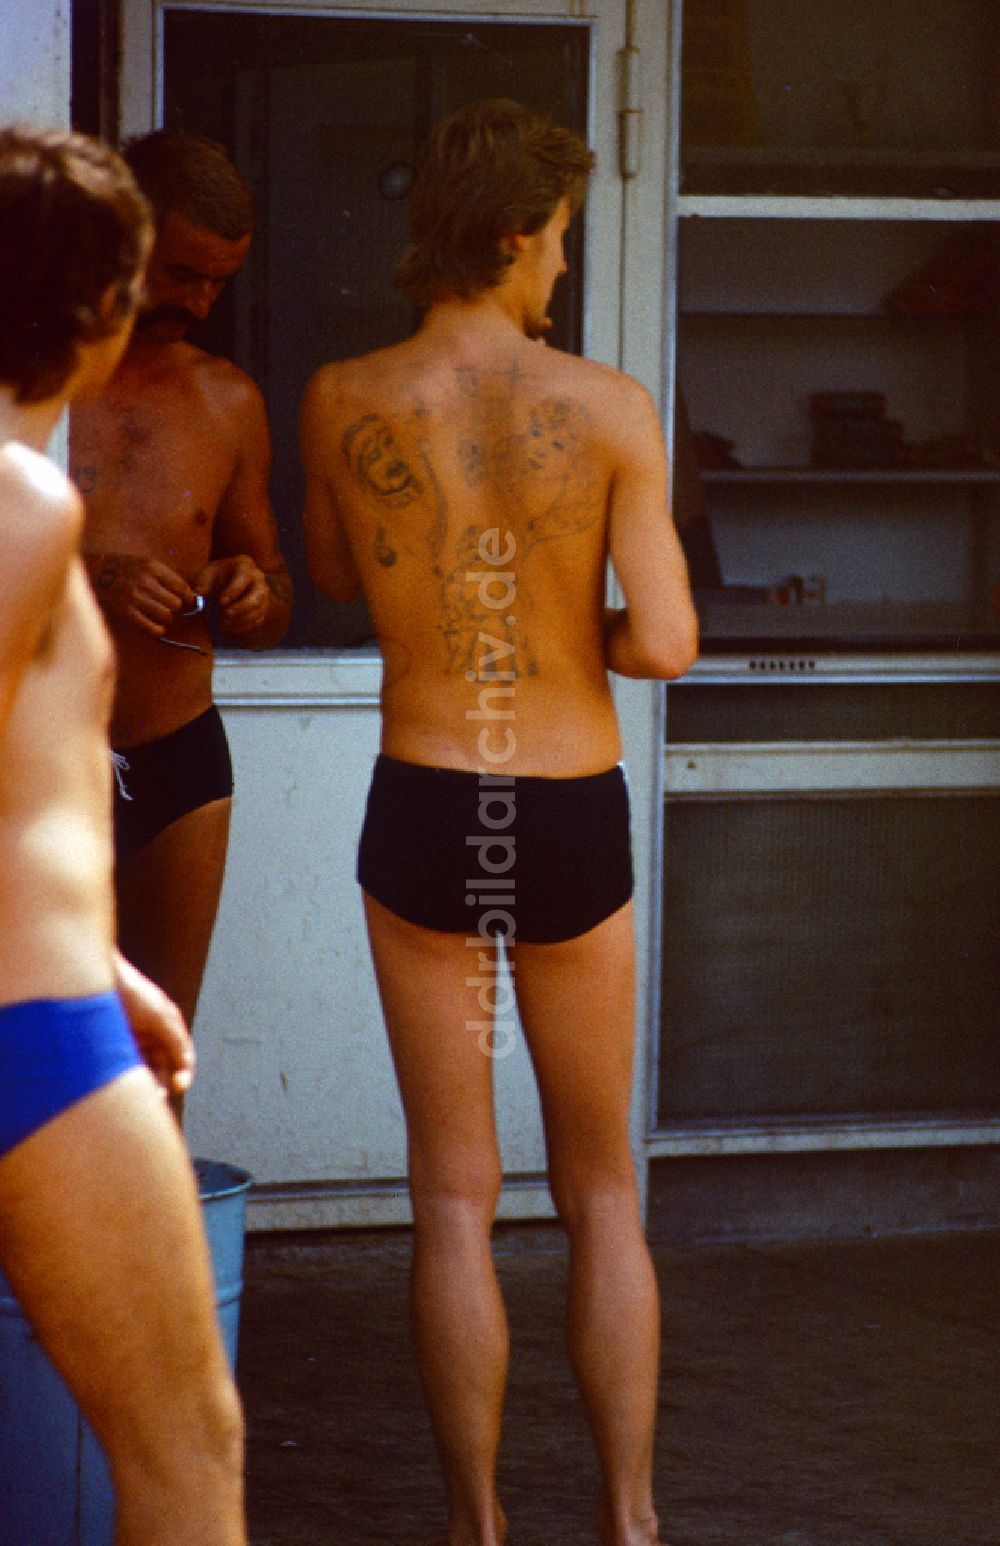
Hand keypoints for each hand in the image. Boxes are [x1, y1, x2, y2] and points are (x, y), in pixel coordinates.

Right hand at [90, 554, 196, 636]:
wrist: (95, 571)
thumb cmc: (123, 567)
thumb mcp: (144, 562)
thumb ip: (164, 575)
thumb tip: (187, 593)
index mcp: (152, 566)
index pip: (181, 586)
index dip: (189, 597)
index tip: (191, 601)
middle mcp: (146, 581)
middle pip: (176, 603)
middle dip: (175, 606)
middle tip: (169, 606)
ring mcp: (135, 597)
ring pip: (166, 616)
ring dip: (166, 617)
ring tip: (161, 614)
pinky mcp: (127, 611)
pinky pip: (150, 627)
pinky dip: (158, 630)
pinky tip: (158, 628)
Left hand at [113, 951, 194, 1097]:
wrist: (96, 979)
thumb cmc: (131, 992)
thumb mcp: (160, 1015)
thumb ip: (176, 1041)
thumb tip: (185, 1068)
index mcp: (167, 1028)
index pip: (182, 1058)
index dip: (184, 1073)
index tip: (179, 1085)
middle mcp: (151, 1037)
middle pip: (162, 1070)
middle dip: (161, 1085)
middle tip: (156, 1099)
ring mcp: (130, 1044)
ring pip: (141, 1074)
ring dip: (143, 1087)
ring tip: (138, 1096)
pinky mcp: (110, 1050)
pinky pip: (121, 1072)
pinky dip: (124, 1082)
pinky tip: (122, 1086)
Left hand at [197, 554, 271, 634]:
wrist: (229, 580)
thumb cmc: (218, 575)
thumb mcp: (208, 573)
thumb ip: (203, 582)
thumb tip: (199, 593)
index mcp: (245, 566)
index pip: (244, 577)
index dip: (233, 591)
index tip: (221, 601)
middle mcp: (259, 580)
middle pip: (257, 596)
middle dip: (241, 608)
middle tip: (225, 615)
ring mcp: (263, 595)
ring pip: (258, 611)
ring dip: (240, 620)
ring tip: (223, 623)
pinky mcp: (262, 609)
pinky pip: (257, 621)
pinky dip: (242, 627)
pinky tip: (228, 627)